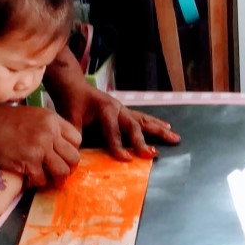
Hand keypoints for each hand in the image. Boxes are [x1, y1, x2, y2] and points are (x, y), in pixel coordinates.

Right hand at [0, 104, 80, 187]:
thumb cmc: (4, 119)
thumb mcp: (34, 114)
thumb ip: (50, 127)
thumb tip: (60, 144)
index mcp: (53, 120)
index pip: (77, 139)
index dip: (71, 150)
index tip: (62, 155)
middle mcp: (50, 134)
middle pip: (74, 158)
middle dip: (68, 167)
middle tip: (59, 171)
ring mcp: (40, 150)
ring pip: (62, 171)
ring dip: (56, 178)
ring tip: (48, 178)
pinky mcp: (28, 164)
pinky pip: (42, 180)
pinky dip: (38, 183)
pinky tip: (31, 179)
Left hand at [51, 82, 178, 161]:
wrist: (74, 85)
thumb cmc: (72, 101)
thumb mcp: (70, 116)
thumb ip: (76, 134)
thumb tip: (78, 152)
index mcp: (105, 109)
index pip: (113, 131)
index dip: (119, 146)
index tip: (127, 159)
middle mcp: (118, 108)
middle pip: (134, 126)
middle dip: (143, 141)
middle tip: (153, 154)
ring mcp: (123, 109)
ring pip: (144, 120)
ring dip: (160, 130)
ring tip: (175, 137)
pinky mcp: (125, 111)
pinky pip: (143, 118)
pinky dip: (156, 123)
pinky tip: (167, 127)